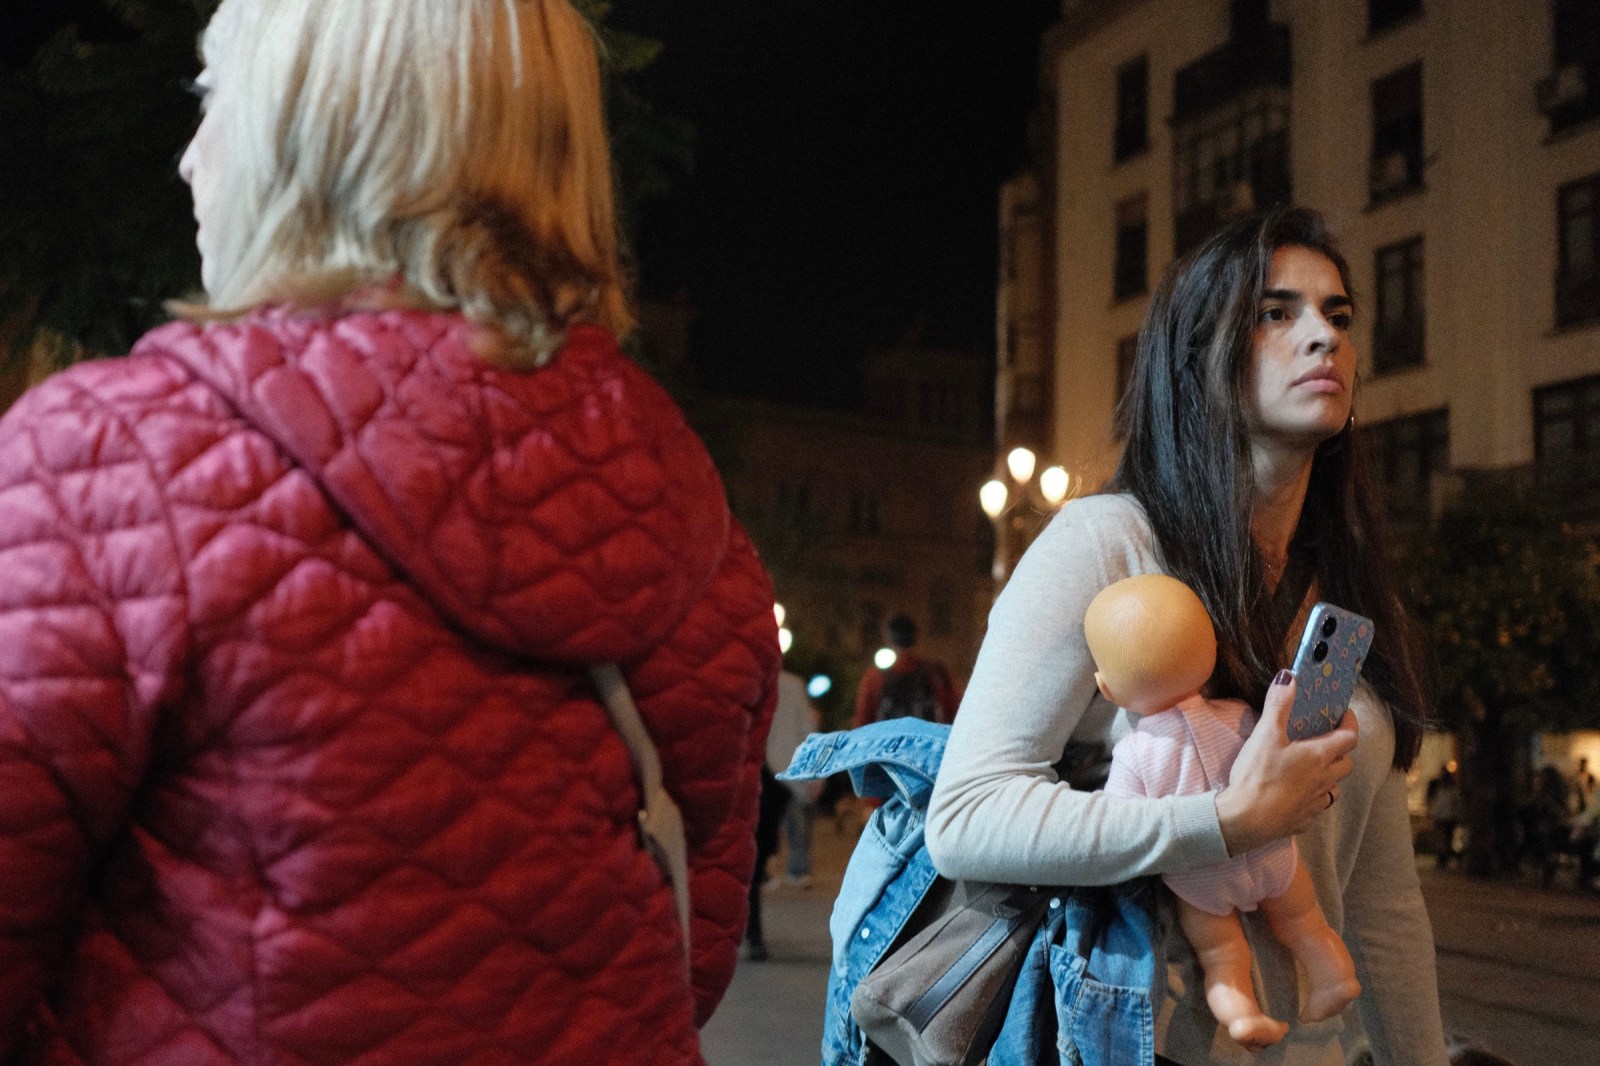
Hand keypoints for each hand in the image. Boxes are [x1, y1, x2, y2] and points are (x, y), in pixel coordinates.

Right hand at [1214, 671, 1358, 855]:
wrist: (1245, 820)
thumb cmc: (1257, 776)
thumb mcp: (1265, 734)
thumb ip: (1278, 705)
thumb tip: (1290, 677)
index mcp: (1319, 756)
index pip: (1349, 737)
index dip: (1350, 723)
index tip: (1343, 714)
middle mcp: (1324, 780)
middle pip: (1346, 763)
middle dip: (1340, 750)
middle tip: (1323, 740)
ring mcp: (1316, 802)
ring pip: (1334, 786)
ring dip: (1329, 776)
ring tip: (1311, 769)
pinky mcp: (1305, 820)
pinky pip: (1318, 806)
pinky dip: (1313, 796)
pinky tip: (1296, 794)